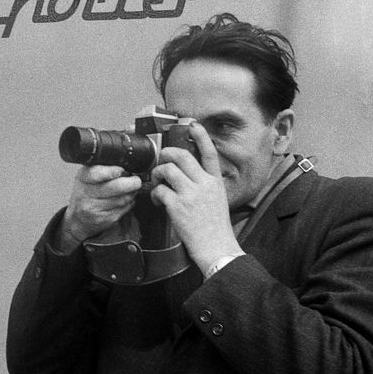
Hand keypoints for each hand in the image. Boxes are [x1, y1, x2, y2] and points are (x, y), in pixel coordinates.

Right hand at [58, 165, 141, 252]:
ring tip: (131, 190)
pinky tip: (124, 201)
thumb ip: (104, 168)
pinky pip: (124, 209)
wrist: (78, 218)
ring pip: (123, 199)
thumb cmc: (87, 193)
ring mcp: (93, 208)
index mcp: (83, 177)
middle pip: (115, 187)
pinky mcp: (103, 219)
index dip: (113, 171)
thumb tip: (127, 165)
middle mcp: (85, 193)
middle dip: (131, 183)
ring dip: (131, 194)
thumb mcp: (88, 176)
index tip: (123, 170)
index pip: (97, 173)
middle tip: (136, 180)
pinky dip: (128, 204)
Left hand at [150, 122, 242, 275]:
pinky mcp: (178, 207)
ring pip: (167, 170)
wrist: (217, 249)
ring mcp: (191, 194)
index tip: (192, 124)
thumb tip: (187, 175)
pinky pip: (160, 190)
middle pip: (181, 155)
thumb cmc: (216, 228)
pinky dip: (155, 194)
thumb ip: (205, 185)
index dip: (200, 136)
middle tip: (161, 161)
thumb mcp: (217, 200)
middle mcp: (204, 184)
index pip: (209, 153)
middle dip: (166, 154)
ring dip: (157, 174)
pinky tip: (159, 202)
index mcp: (215, 182)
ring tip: (157, 183)